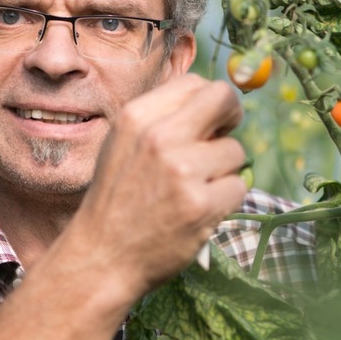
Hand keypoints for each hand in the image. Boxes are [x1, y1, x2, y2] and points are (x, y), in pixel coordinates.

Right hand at [65, 73, 247, 299]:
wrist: (102, 256)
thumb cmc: (116, 201)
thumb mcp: (123, 146)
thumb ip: (162, 121)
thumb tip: (213, 106)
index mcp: (137, 117)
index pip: (195, 83)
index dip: (210, 101)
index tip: (213, 120)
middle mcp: (160, 137)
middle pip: (224, 101)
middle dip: (233, 116)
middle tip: (225, 138)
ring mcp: (183, 171)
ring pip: (236, 151)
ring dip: (224, 171)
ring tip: (195, 190)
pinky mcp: (202, 205)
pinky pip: (238, 187)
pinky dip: (226, 200)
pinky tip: (199, 211)